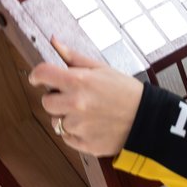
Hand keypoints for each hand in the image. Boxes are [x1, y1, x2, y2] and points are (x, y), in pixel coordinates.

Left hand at [28, 37, 143, 157]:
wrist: (149, 120)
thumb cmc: (128, 93)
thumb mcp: (103, 69)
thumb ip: (74, 58)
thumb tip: (54, 42)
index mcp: (79, 82)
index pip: (42, 73)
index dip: (37, 75)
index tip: (38, 79)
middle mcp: (76, 104)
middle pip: (46, 102)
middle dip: (56, 99)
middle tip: (74, 99)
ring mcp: (80, 126)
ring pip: (57, 122)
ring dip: (68, 118)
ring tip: (89, 115)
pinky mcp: (85, 144)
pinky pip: (68, 138)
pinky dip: (76, 133)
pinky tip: (92, 126)